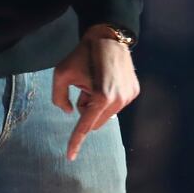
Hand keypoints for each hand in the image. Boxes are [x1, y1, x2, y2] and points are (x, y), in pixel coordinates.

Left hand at [52, 25, 139, 161]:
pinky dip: (108, 97)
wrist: (108, 35)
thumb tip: (70, 112)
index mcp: (100, 97)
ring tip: (96, 80)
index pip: (85, 126)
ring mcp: (129, 97)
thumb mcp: (61, 72)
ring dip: (97, 103)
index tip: (69, 157)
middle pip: (95, 121)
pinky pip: (117, 104)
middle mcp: (118, 101)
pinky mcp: (134, 91)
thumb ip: (59, 97)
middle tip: (83, 87)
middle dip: (86, 109)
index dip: (75, 142)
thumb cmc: (82, 53)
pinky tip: (107, 78)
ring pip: (106, 114)